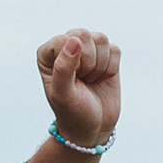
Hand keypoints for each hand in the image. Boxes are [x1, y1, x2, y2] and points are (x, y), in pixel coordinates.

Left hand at [38, 26, 120, 148]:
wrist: (93, 127)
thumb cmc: (72, 112)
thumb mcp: (63, 95)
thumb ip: (63, 68)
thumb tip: (74, 40)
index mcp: (48, 54)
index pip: (64, 40)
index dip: (74, 61)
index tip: (72, 81)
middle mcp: (65, 47)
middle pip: (83, 34)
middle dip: (88, 61)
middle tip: (83, 80)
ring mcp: (86, 49)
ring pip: (101, 39)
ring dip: (100, 65)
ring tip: (91, 80)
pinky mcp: (106, 55)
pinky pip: (115, 49)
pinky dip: (111, 68)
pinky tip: (101, 79)